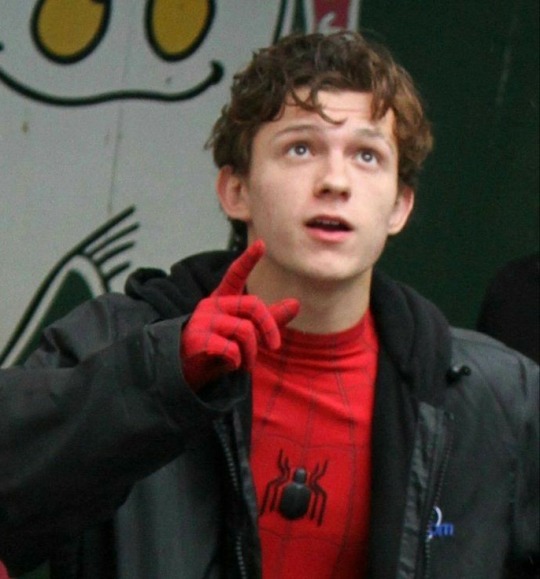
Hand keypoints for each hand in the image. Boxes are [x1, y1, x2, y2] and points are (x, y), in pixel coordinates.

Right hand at [181, 240, 298, 388]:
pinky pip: (232, 349)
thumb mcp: (246, 334)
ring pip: (245, 330)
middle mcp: (211, 305)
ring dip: (251, 353)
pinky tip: (229, 366)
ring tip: (245, 364)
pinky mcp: (198, 339)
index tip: (261, 244)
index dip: (248, 260)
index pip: (235, 275)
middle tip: (274, 347)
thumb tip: (297, 303)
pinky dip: (237, 362)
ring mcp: (203, 321)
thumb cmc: (218, 350)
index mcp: (222, 300)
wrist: (186, 373)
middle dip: (269, 327)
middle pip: (253, 305)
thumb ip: (269, 319)